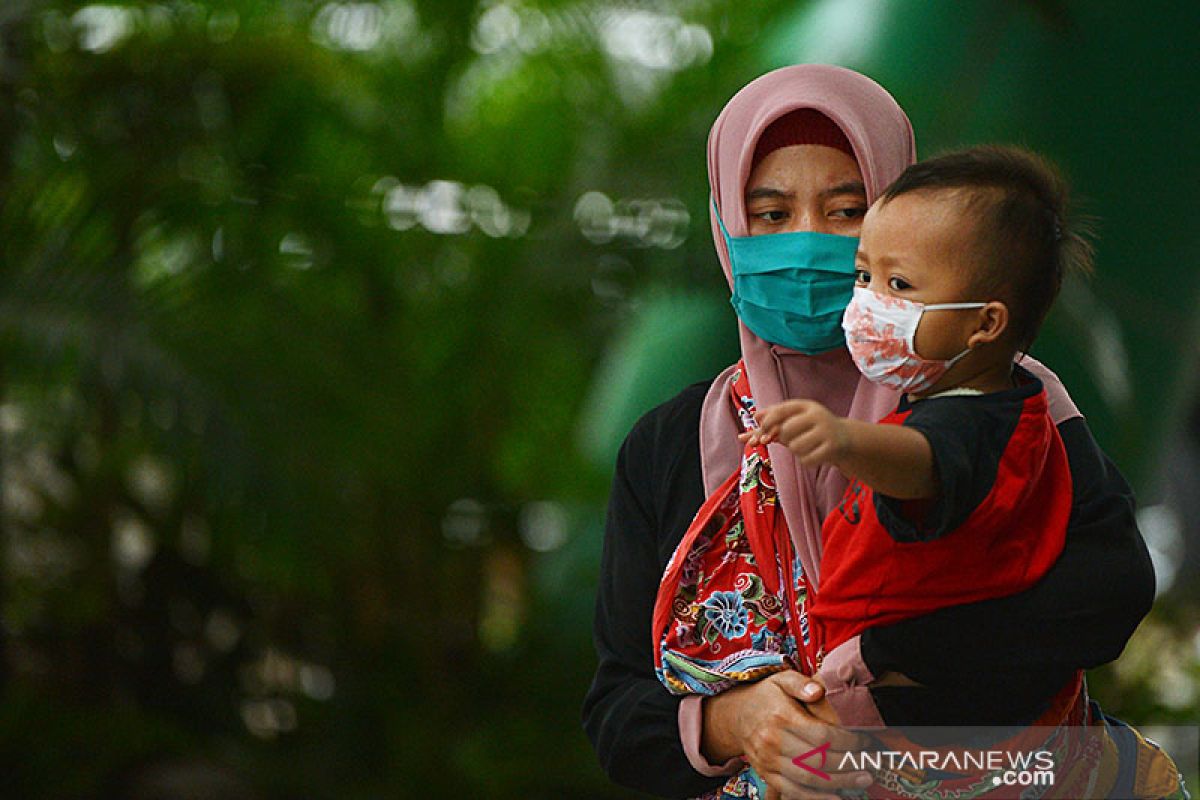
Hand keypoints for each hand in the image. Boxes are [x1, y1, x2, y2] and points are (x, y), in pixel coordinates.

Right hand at [704, 671, 873, 799]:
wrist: (736, 716)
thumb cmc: (765, 697)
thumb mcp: (780, 680)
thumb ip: (800, 683)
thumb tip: (817, 690)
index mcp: (781, 716)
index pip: (821, 734)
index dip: (847, 741)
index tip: (864, 742)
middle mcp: (773, 741)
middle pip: (817, 760)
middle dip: (847, 766)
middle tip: (868, 767)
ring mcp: (768, 761)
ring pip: (808, 779)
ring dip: (838, 784)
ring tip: (860, 781)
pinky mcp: (767, 775)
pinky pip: (793, 791)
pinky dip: (816, 798)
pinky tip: (837, 797)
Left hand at [739, 400, 848, 466]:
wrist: (844, 439)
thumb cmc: (811, 429)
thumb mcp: (793, 420)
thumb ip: (771, 423)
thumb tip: (748, 426)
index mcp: (805, 406)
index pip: (780, 411)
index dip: (767, 423)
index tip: (760, 435)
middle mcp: (816, 415)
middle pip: (786, 430)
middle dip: (784, 439)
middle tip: (791, 441)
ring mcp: (826, 431)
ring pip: (796, 447)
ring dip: (797, 451)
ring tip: (807, 446)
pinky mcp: (832, 447)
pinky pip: (807, 459)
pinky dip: (806, 461)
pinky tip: (815, 455)